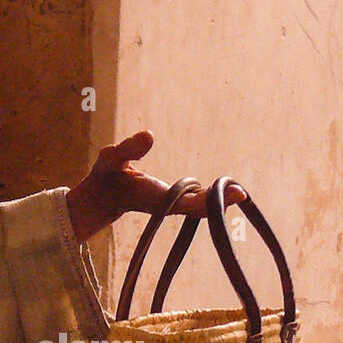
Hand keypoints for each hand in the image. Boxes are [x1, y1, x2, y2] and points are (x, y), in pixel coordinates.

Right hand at [65, 130, 246, 242]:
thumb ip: (128, 149)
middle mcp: (167, 205)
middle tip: (242, 193)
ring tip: (238, 192)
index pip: (189, 202)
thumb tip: (149, 135)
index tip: (231, 194)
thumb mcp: (110, 160)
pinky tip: (224, 191)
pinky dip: (210, 197)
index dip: (211, 200)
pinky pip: (195, 201)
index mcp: (156, 198)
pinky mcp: (170, 201)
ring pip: (199, 206)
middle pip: (199, 207)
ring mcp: (170, 205)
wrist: (100, 198)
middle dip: (220, 202)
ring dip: (218, 201)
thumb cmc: (105, 177)